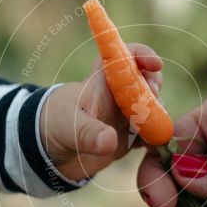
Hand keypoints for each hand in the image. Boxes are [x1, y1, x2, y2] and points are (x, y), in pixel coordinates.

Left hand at [40, 43, 162, 180]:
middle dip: (155, 90)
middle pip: (147, 81)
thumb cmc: (53, 126)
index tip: (156, 65)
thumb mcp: (68, 128)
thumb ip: (88, 133)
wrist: (48, 152)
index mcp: (102, 80)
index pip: (126, 55)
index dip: (143, 55)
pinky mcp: (130, 135)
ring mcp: (126, 114)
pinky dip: (158, 138)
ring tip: (153, 132)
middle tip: (152, 104)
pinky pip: (152, 133)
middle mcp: (118, 93)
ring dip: (159, 117)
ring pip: (153, 107)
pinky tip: (154, 148)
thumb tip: (110, 141)